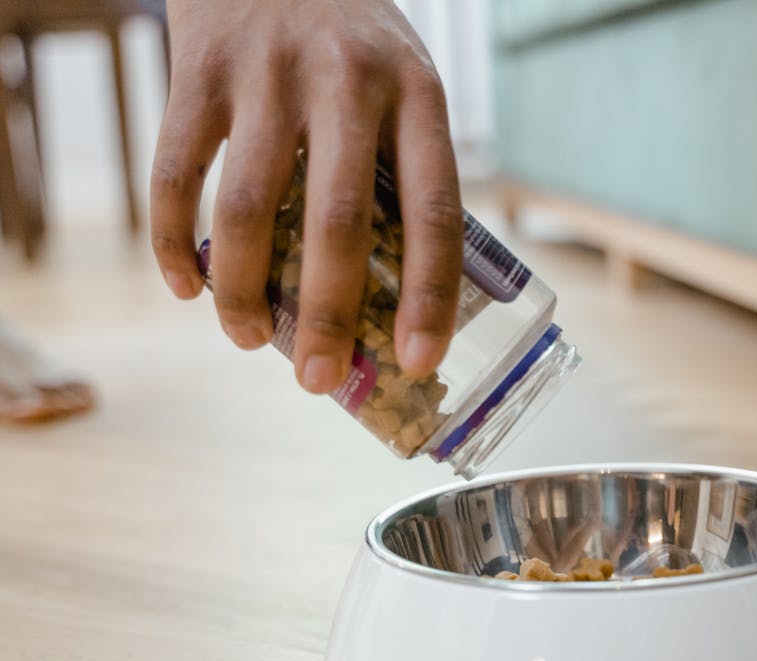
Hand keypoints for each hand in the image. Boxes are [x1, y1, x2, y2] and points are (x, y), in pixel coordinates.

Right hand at [150, 0, 462, 390]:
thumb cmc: (351, 38)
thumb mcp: (404, 84)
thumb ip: (404, 168)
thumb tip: (399, 293)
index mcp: (416, 95)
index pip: (436, 211)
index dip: (429, 295)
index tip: (416, 361)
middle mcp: (347, 81)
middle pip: (340, 222)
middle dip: (329, 316)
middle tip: (320, 380)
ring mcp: (268, 74)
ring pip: (250, 209)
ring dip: (245, 292)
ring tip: (248, 340)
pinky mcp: (197, 71)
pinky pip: (176, 173)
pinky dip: (176, 241)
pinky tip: (187, 288)